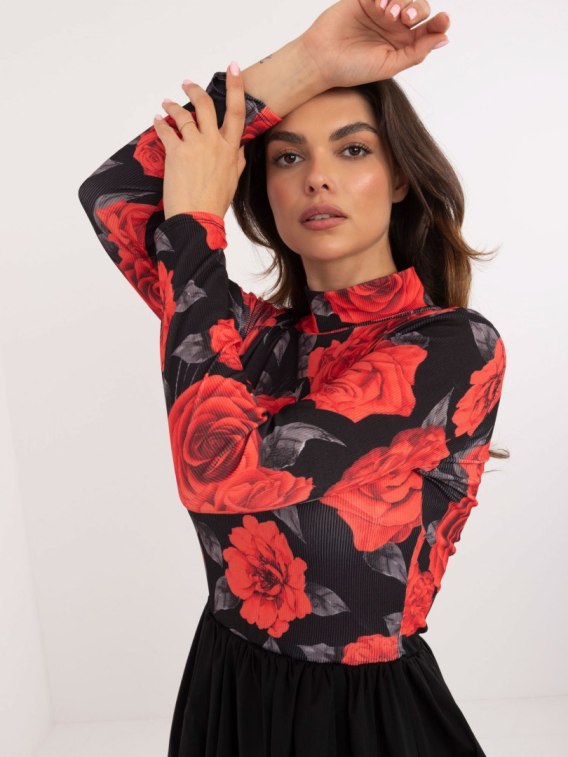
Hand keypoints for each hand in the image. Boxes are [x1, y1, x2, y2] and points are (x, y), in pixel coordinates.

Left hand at [153, 64, 246, 220]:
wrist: (198, 219)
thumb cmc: (214, 205)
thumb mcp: (233, 182)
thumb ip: (237, 162)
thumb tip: (241, 150)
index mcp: (230, 150)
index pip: (237, 113)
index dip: (236, 88)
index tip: (233, 69)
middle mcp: (214, 144)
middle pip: (207, 106)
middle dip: (196, 91)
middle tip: (187, 84)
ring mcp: (195, 147)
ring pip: (184, 115)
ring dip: (173, 106)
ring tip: (166, 104)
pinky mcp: (176, 153)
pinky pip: (166, 131)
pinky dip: (159, 124)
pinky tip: (156, 121)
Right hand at [300, 0, 450, 88]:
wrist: (321, 59)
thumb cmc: (352, 68)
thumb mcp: (389, 65)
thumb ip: (416, 52)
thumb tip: (444, 39)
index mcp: (403, 44)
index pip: (429, 30)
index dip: (439, 23)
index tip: (443, 20)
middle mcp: (394, 26)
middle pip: (420, 8)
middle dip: (417, 9)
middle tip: (405, 18)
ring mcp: (381, 11)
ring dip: (402, 0)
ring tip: (387, 12)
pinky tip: (378, 4)